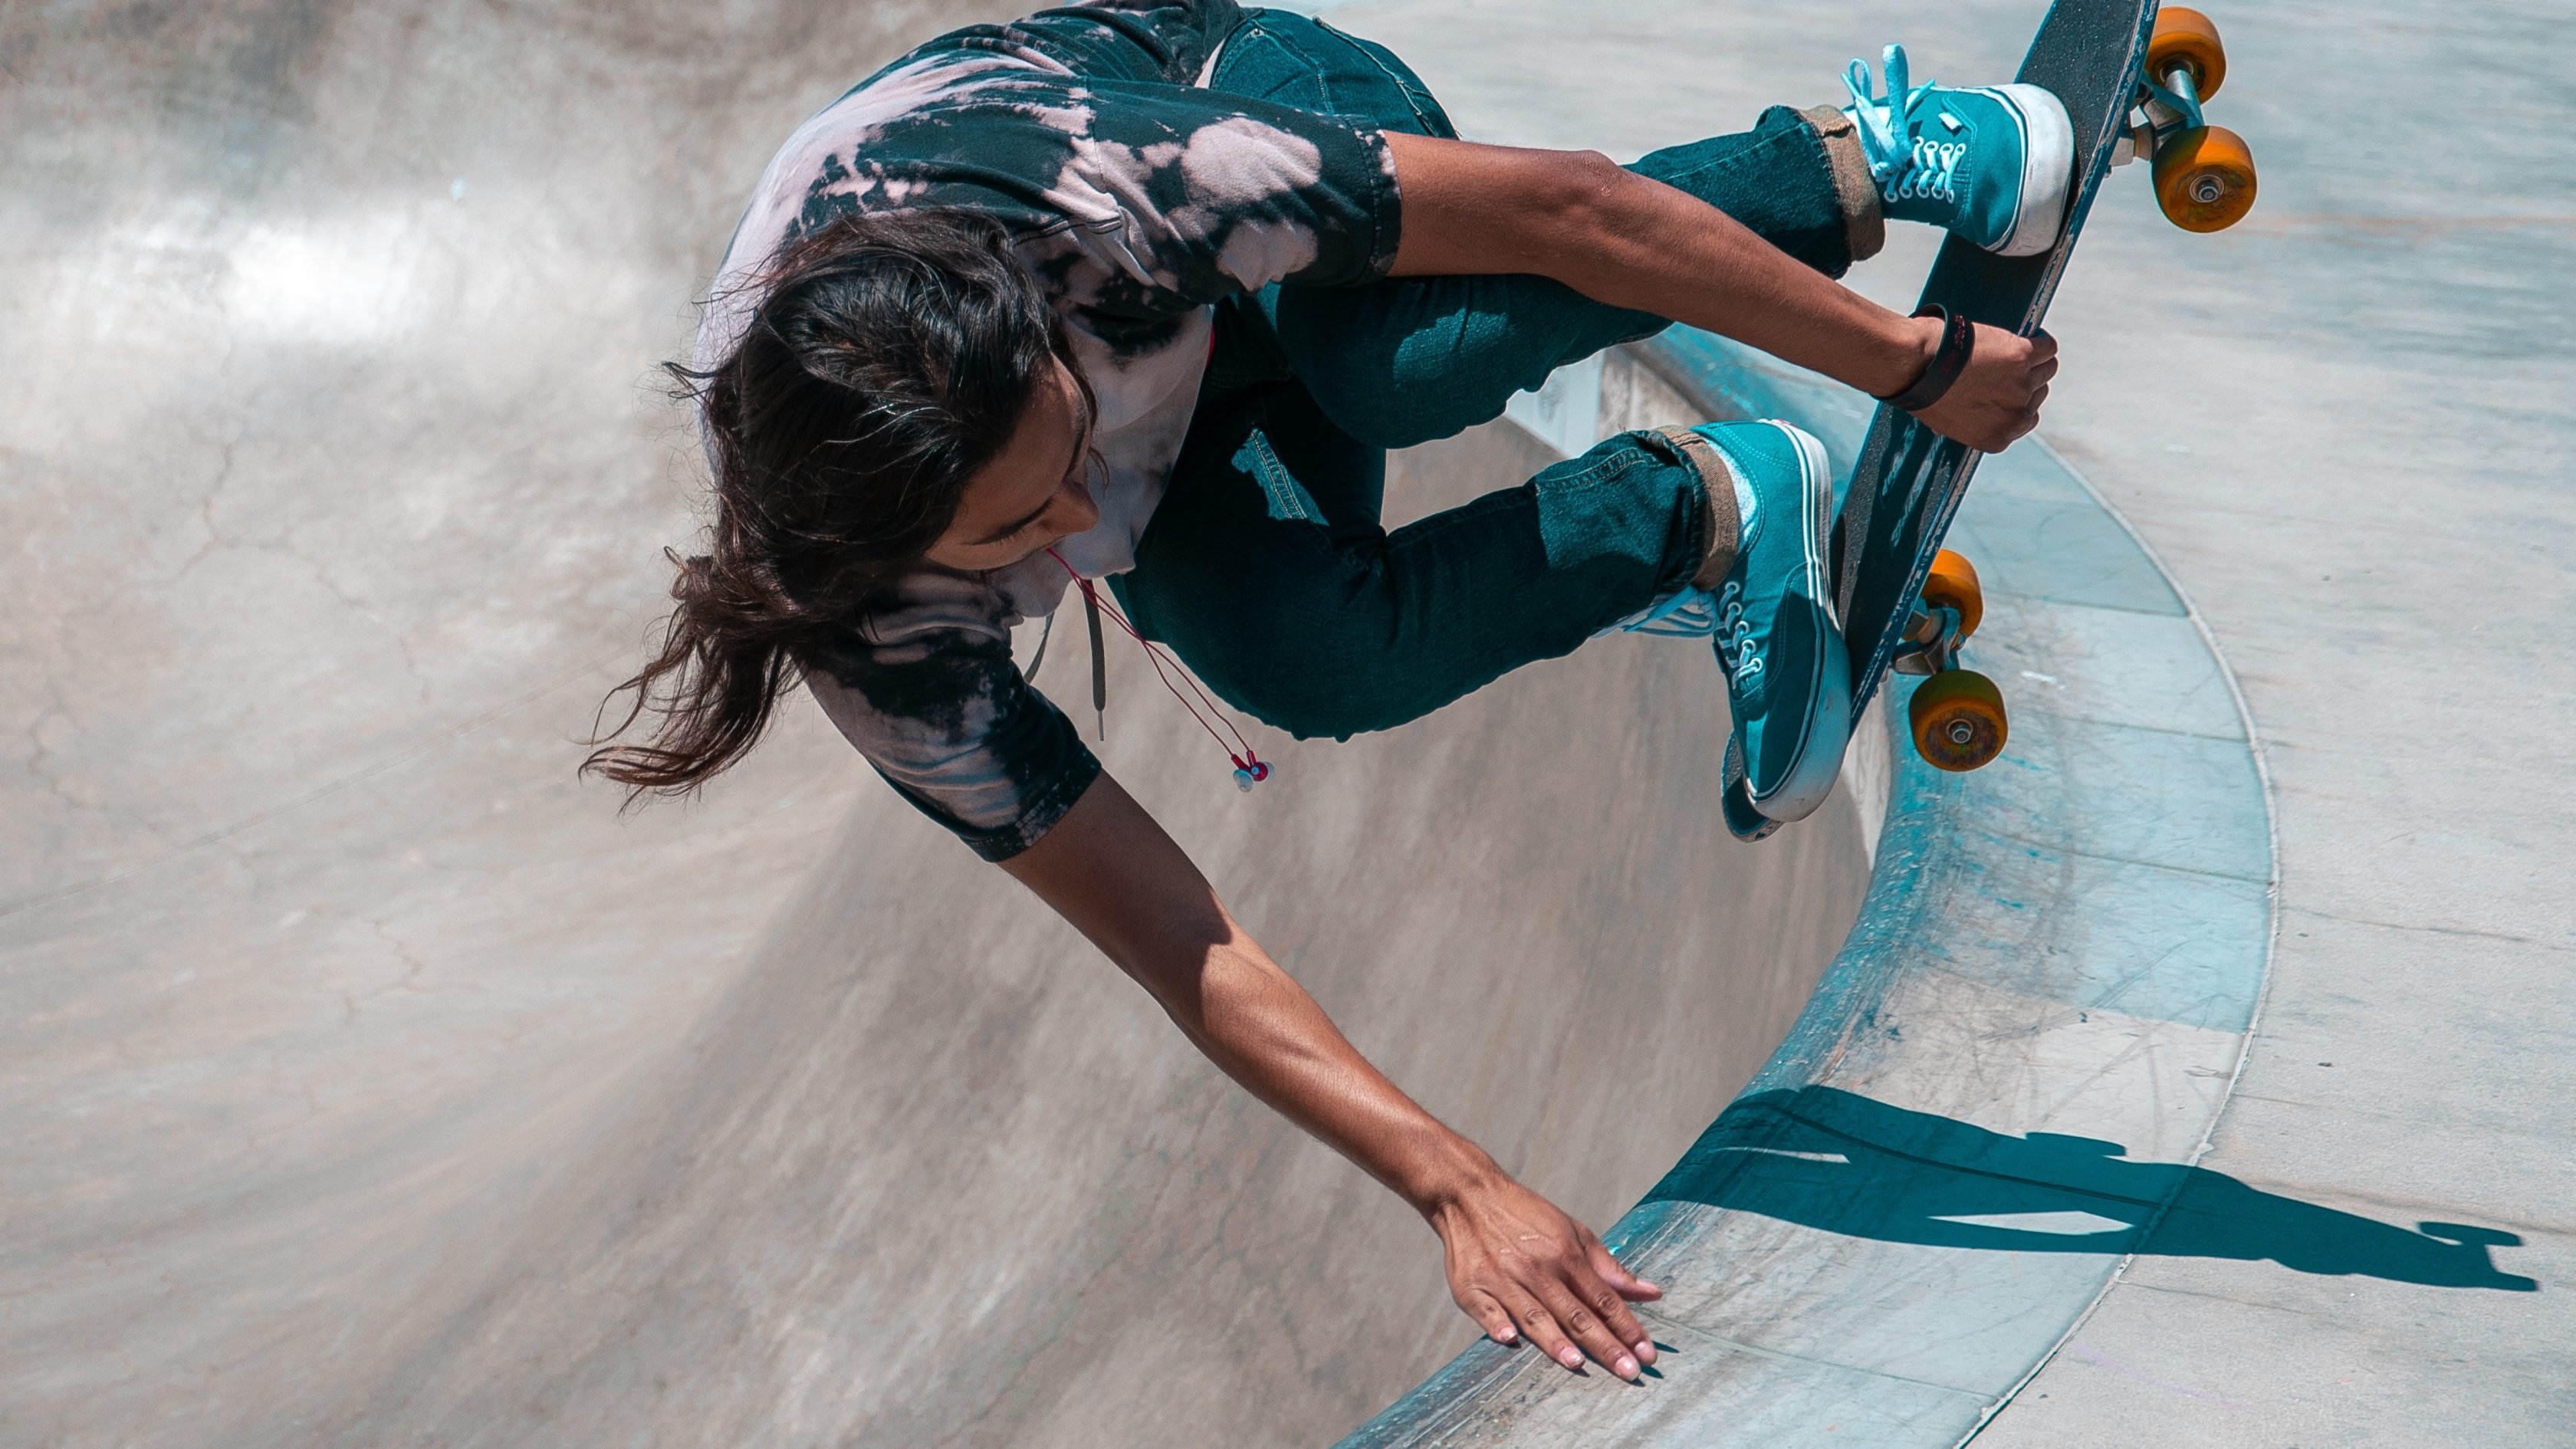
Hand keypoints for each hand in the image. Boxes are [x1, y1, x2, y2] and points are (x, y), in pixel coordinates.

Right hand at [1428, 1170, 1662, 1380]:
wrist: (1470, 1196)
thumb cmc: (1527, 1218)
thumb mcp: (1573, 1233)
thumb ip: (1610, 1268)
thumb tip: (1652, 1293)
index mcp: (1565, 1254)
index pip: (1603, 1298)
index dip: (1627, 1327)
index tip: (1647, 1354)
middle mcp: (1537, 1268)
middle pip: (1575, 1313)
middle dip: (1604, 1344)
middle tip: (1629, 1372)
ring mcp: (1503, 1278)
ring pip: (1534, 1314)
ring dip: (1555, 1340)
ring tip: (1576, 1363)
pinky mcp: (1472, 1286)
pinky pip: (1486, 1308)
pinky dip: (1496, 1322)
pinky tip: (1509, 1338)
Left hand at [1912, 323, 2057, 452]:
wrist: (1916, 365)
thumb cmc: (1922, 389)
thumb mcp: (1948, 421)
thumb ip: (1973, 420)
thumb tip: (1976, 411)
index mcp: (1997, 439)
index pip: (2025, 420)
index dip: (2016, 402)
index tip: (2008, 388)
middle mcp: (2015, 417)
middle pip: (2037, 395)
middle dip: (2024, 381)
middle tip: (2006, 366)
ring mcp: (2022, 387)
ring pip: (2047, 369)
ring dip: (2034, 360)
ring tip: (2015, 349)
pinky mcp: (2023, 357)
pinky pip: (2047, 347)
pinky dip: (2041, 340)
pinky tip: (2030, 334)